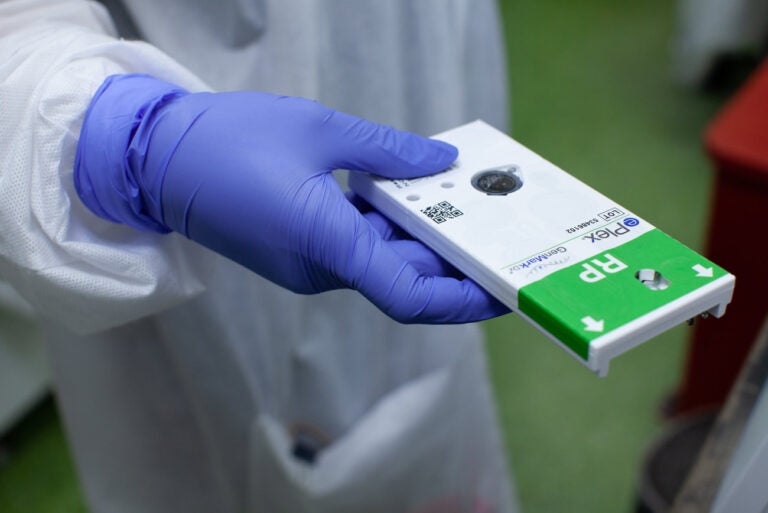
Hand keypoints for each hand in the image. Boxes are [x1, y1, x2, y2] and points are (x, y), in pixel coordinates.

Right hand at [75, 74, 508, 322]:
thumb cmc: (232, 140)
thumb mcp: (321, 130)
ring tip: (465, 206)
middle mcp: (320, 269)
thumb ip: (388, 152)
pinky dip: (390, 232)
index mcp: (327, 243)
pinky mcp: (299, 252)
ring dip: (422, 241)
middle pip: (402, 279)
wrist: (158, 159)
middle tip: (499, 235)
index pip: (408, 295)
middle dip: (453, 262)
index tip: (501, 290)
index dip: (460, 299)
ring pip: (381, 263)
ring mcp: (308, 266)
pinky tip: (414, 199)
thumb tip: (440, 160)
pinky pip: (357, 250)